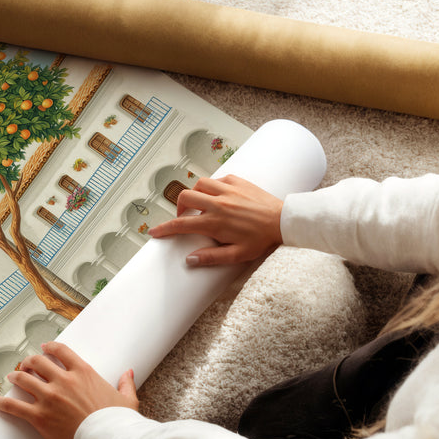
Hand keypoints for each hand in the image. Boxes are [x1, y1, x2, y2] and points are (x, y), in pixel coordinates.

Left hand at [0, 341, 137, 438]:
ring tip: (10, 377)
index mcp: (83, 372)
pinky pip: (14, 406)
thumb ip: (125, 383)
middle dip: (29, 362)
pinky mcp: (39, 417)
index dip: (49, 348)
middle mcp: (63, 380)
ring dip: (15, 376)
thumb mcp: (126, 399)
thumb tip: (129, 373)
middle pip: (38, 362)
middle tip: (25, 365)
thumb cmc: (119, 421)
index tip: (44, 348)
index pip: (61, 351)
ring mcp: (49, 398)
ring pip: (24, 379)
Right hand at [148, 174, 283, 266]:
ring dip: (195, 194)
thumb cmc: (262, 239)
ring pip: (199, 184)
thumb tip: (190, 260)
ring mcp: (228, 190)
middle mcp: (218, 203)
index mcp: (215, 222)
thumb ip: (212, 257)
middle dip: (179, 207)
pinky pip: (217, 179)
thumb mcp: (237, 255)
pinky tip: (218, 195)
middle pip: (185, 198)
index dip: (164, 228)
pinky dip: (212, 186)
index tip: (154, 231)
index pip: (181, 225)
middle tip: (185, 217)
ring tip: (201, 204)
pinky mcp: (238, 181)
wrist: (284, 221)